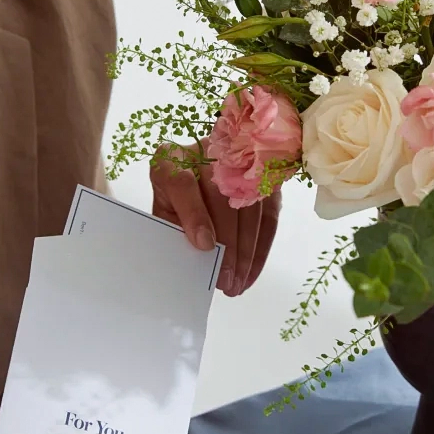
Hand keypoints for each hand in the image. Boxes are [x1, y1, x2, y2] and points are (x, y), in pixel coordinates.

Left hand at [150, 141, 280, 296]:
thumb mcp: (165, 212)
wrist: (197, 172)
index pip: (183, 182)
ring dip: (246, 250)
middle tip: (226, 279)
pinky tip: (252, 270)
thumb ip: (173, 229)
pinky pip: (267, 213)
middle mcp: (205, 152)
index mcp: (170, 160)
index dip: (195, 214)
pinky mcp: (263, 175)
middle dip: (226, 242)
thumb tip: (193, 261)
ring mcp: (238, 160)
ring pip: (248, 206)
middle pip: (220, 196)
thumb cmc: (176, 200)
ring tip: (239, 281)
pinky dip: (261, 246)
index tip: (204, 246)